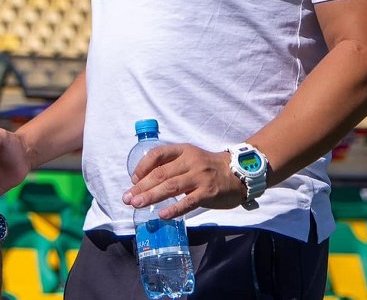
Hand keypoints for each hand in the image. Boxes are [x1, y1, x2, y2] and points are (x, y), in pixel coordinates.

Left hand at [122, 144, 246, 218]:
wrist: (238, 172)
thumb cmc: (208, 167)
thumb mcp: (190, 158)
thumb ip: (171, 166)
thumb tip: (144, 182)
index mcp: (183, 150)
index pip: (157, 154)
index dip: (142, 166)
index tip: (133, 179)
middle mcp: (190, 161)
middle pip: (161, 173)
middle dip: (141, 186)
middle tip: (128, 198)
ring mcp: (200, 177)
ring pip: (171, 187)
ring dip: (151, 196)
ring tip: (137, 205)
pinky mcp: (208, 193)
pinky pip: (188, 202)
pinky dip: (174, 209)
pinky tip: (162, 215)